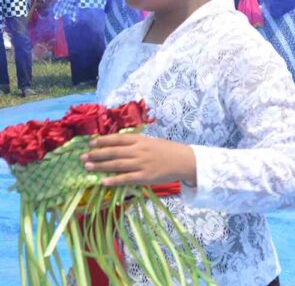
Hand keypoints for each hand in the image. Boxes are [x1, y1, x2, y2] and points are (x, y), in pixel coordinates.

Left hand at [80, 133, 196, 186]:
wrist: (184, 161)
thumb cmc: (167, 151)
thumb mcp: (151, 142)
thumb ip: (136, 144)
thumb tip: (117, 146)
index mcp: (141, 140)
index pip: (118, 139)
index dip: (103, 141)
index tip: (91, 143)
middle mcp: (139, 151)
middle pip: (114, 152)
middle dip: (97, 154)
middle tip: (83, 157)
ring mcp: (142, 164)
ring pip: (117, 165)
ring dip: (100, 166)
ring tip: (88, 166)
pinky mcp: (145, 177)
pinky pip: (126, 179)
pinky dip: (113, 180)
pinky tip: (103, 182)